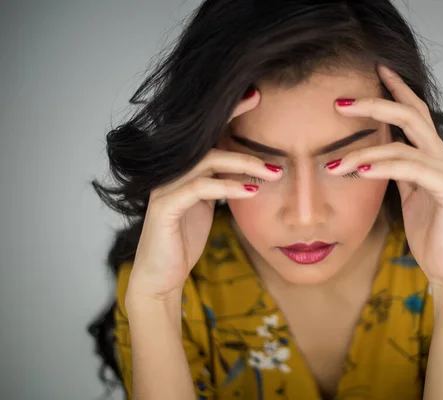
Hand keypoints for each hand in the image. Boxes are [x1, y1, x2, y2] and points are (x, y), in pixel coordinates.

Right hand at [127, 89, 282, 300]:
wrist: (161, 276)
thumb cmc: (184, 240)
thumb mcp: (207, 207)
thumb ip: (219, 185)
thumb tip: (250, 171)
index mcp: (183, 170)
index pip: (207, 134)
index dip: (229, 112)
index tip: (256, 95)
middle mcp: (172, 173)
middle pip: (206, 139)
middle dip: (236, 121)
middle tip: (267, 111)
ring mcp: (166, 188)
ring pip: (207, 161)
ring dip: (243, 163)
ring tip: (273, 172)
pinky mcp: (164, 208)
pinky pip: (200, 188)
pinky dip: (228, 187)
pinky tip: (251, 190)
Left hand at [328, 65, 442, 288]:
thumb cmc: (429, 232)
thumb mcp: (408, 195)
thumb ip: (398, 172)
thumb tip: (375, 154)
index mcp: (433, 155)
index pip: (414, 113)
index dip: (396, 90)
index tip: (376, 71)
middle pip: (410, 115)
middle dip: (376, 103)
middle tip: (341, 102)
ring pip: (403, 145)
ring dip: (364, 151)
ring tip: (334, 162)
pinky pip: (409, 170)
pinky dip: (381, 167)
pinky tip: (359, 170)